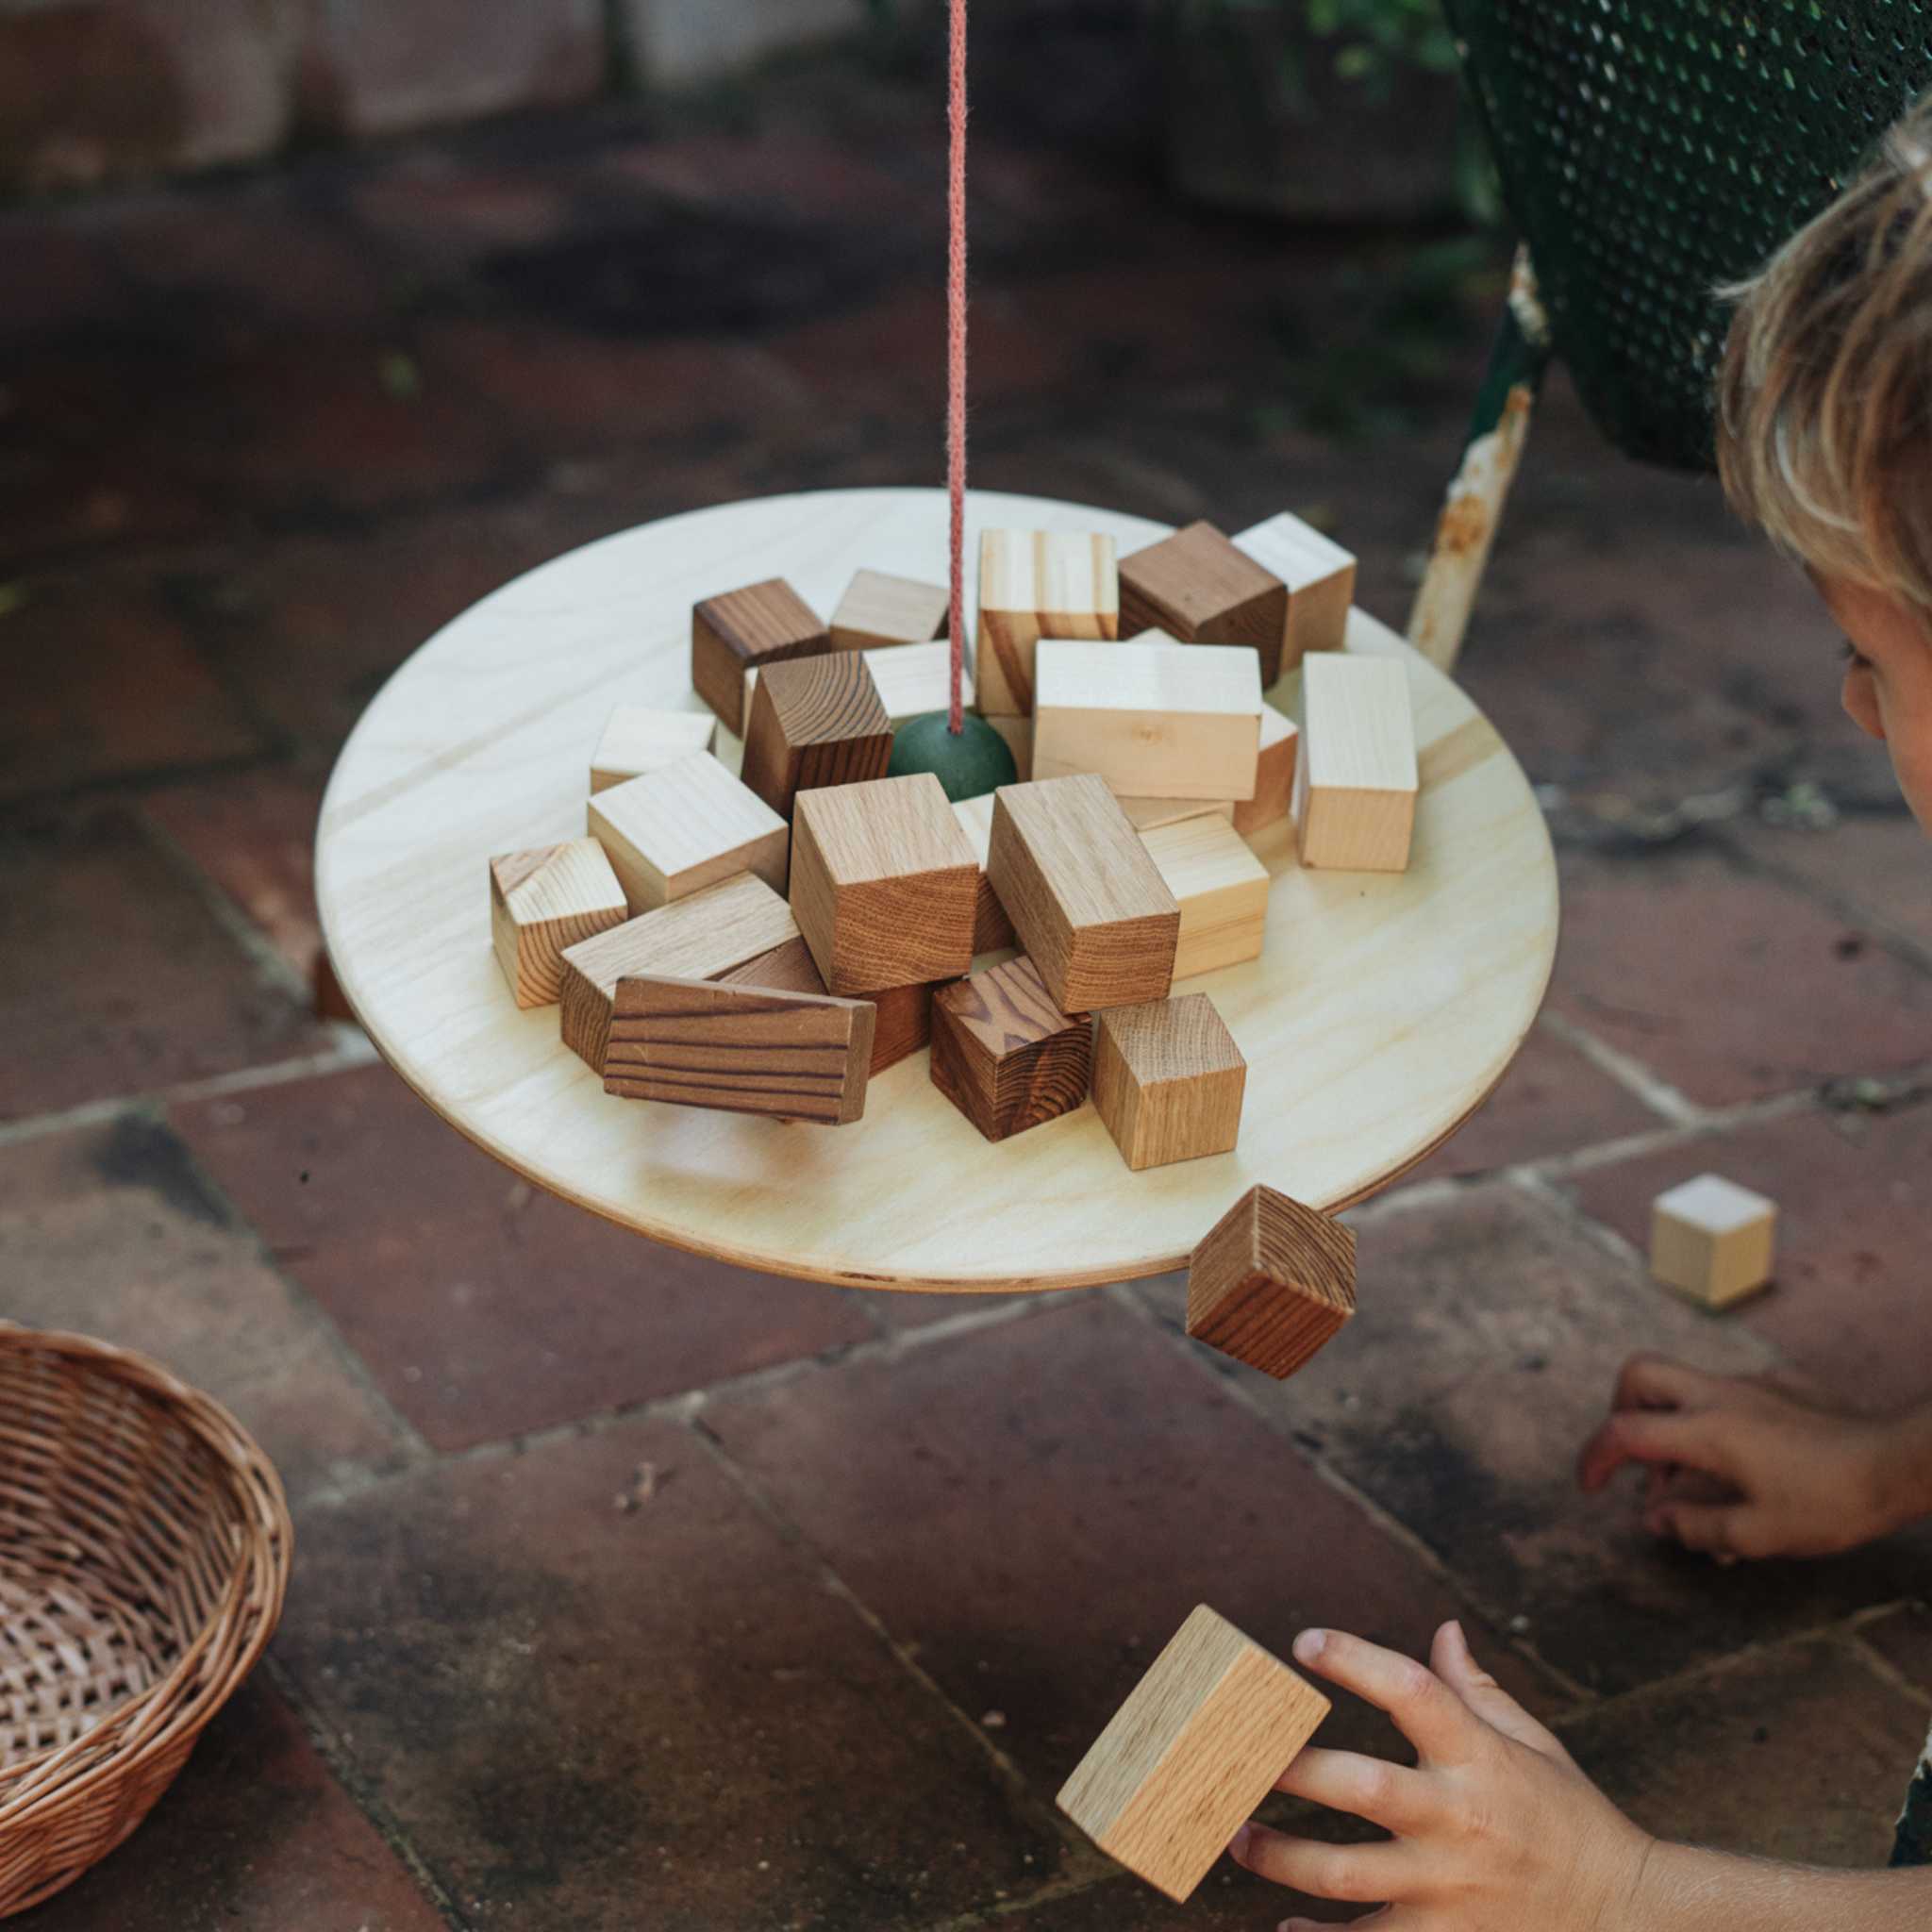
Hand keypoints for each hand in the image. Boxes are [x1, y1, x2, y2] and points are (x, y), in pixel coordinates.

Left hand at [1228, 1621, 1649, 1931]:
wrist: (1627, 1914)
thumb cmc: (1568, 1815)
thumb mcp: (1533, 1743)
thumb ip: (1474, 1689)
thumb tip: (1442, 1628)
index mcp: (1480, 1755)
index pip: (1411, 1691)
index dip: (1355, 1660)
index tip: (1302, 1642)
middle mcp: (1459, 1818)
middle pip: (1361, 1786)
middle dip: (1290, 1769)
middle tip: (1232, 1753)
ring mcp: (1449, 1887)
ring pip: (1344, 1874)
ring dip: (1278, 1856)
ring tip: (1234, 1835)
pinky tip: (1285, 1924)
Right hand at [1577, 1355, 1902, 1560]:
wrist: (1898, 1462)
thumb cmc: (1830, 1502)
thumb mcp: (1759, 1534)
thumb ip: (1696, 1526)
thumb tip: (1656, 1519)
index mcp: (1705, 1430)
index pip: (1624, 1432)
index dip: (1594, 1458)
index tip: (1590, 1487)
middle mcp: (1719, 1396)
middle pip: (1639, 1375)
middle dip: (1621, 1412)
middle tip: (1638, 1459)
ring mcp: (1750, 1384)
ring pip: (1684, 1388)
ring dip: (1674, 1430)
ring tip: (1700, 1486)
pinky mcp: (1780, 1385)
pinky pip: (1728, 1396)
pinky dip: (1716, 1427)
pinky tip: (1750, 1466)